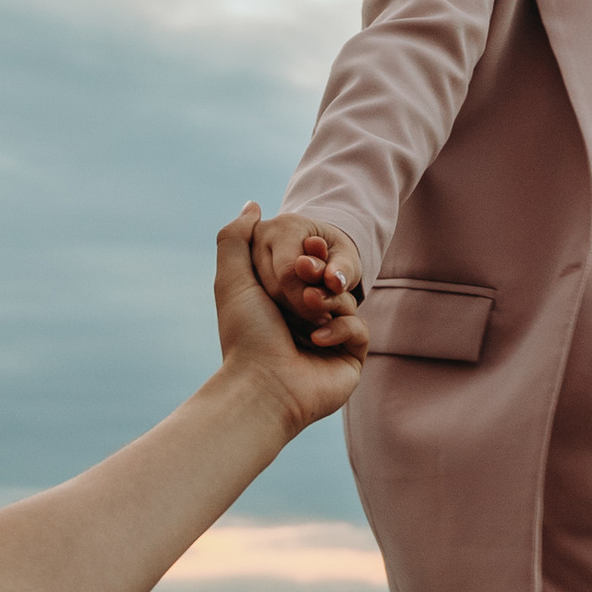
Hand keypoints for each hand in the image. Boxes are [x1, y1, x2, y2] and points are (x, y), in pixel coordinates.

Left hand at [215, 209, 365, 433]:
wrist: (262, 386)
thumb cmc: (246, 334)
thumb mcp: (232, 279)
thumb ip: (236, 238)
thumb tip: (253, 205)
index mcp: (280, 302)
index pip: (307, 264)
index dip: (309, 251)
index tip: (308, 244)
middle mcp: (305, 320)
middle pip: (330, 280)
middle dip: (318, 275)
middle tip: (307, 273)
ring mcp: (329, 339)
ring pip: (347, 301)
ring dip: (327, 302)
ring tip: (308, 314)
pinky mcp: (349, 358)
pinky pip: (359, 328)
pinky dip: (339, 329)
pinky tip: (315, 341)